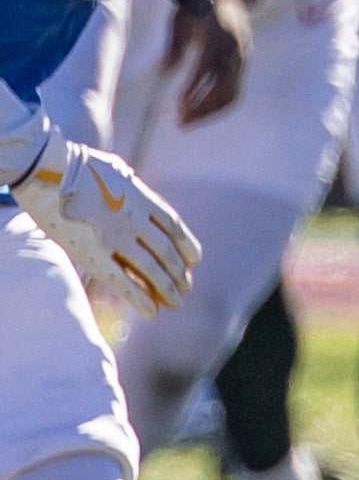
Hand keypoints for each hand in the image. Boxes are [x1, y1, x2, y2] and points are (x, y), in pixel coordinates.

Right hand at [11, 137, 198, 315]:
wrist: (45, 169)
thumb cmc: (75, 167)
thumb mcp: (115, 171)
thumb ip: (130, 186)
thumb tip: (136, 186)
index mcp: (142, 198)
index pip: (174, 227)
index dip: (187, 246)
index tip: (193, 261)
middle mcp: (135, 219)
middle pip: (167, 252)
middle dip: (178, 273)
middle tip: (184, 287)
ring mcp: (115, 237)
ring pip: (152, 270)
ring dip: (167, 289)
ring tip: (175, 302)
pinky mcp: (92, 254)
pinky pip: (123, 282)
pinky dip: (140, 298)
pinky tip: (151, 312)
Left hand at [163, 0, 252, 123]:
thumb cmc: (197, 6)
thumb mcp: (180, 21)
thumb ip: (174, 47)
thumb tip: (164, 72)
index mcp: (217, 37)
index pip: (206, 70)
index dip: (193, 90)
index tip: (178, 105)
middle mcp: (234, 50)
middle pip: (223, 88)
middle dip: (202, 109)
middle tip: (180, 122)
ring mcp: (242, 59)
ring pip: (231, 94)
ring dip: (210, 112)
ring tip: (188, 122)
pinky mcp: (243, 65)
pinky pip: (234, 91)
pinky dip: (217, 105)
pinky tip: (200, 112)